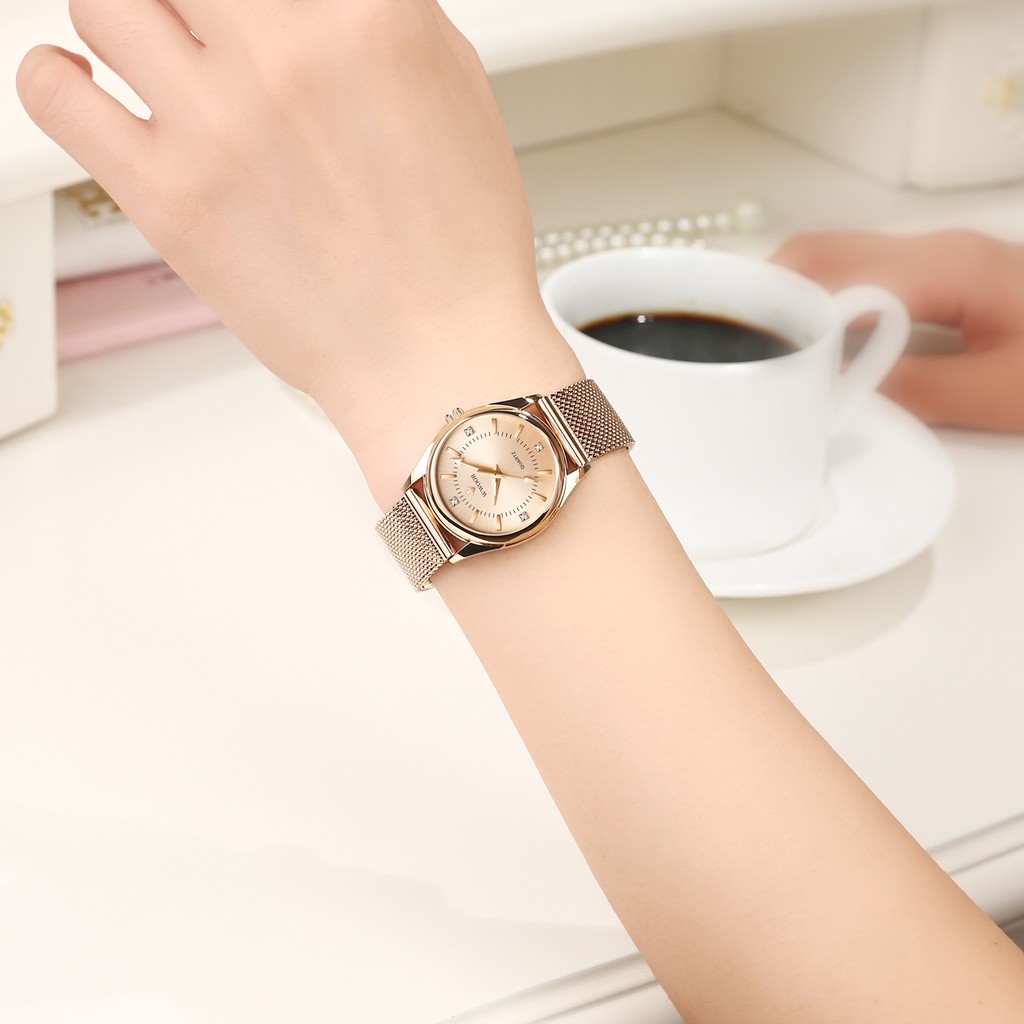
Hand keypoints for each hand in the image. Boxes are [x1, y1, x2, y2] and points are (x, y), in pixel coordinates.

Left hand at [17, 0, 579, 497]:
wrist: (435, 354)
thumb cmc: (458, 251)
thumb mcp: (460, 94)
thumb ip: (388, 14)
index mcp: (368, 15)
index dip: (266, 2)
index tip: (257, 19)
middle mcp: (285, 57)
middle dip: (201, 8)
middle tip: (214, 35)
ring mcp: (217, 126)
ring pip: (103, 3)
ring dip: (130, 24)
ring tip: (160, 61)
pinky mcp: (167, 198)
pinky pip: (54, 96)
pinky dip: (55, 79)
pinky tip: (90, 88)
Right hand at [773, 230, 1023, 431]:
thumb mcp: (1000, 391)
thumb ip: (917, 390)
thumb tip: (842, 390)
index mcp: (949, 267)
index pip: (838, 280)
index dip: (788, 316)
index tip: (761, 355)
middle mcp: (939, 249)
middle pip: (826, 249)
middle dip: (771, 291)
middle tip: (740, 340)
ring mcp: (941, 256)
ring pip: (840, 257)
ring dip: (796, 293)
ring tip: (768, 343)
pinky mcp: (945, 273)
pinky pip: (864, 273)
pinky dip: (824, 297)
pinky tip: (816, 335)